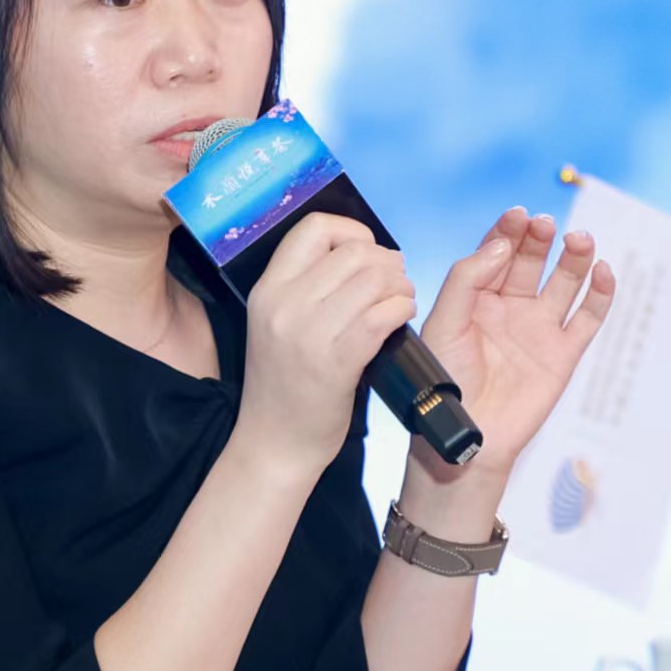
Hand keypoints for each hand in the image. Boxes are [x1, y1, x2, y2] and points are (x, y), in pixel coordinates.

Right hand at [236, 213, 417, 476]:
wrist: (274, 442)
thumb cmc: (284, 384)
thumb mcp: (277, 323)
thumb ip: (307, 286)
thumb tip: (362, 253)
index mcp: (267, 288)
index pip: (314, 228)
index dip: (352, 232)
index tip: (366, 255)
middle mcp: (283, 303)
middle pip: (353, 252)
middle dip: (386, 262)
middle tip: (394, 283)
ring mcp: (308, 333)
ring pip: (374, 279)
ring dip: (400, 286)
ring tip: (400, 301)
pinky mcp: (336, 362)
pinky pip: (382, 315)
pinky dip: (402, 309)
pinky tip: (401, 318)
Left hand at [417, 207, 615, 480]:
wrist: (467, 434)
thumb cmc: (446, 382)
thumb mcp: (444, 322)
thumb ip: (467, 279)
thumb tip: (502, 246)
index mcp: (477, 297)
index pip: (496, 252)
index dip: (507, 232)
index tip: (518, 215)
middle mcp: (510, 307)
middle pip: (531, 261)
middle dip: (538, 239)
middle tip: (544, 225)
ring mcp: (539, 328)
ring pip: (564, 282)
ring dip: (574, 257)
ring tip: (579, 239)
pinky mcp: (564, 353)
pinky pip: (588, 317)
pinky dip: (600, 293)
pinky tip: (603, 271)